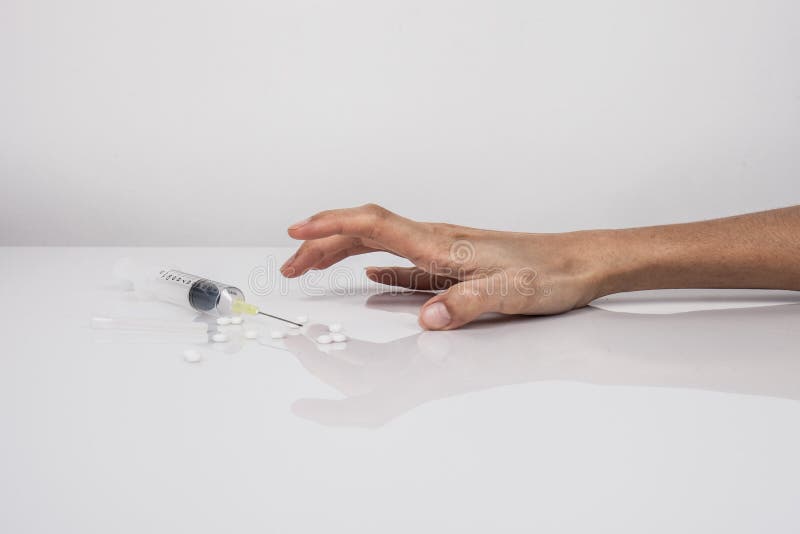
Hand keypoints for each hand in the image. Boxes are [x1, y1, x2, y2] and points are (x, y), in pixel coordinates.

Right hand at [280, 204, 609, 329]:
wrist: (580, 262)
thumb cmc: (550, 273)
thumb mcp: (511, 294)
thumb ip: (466, 303)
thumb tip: (426, 319)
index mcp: (440, 244)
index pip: (372, 224)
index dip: (329, 226)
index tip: (295, 232)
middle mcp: (434, 241)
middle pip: (362, 232)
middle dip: (320, 244)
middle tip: (288, 264)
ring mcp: (441, 252)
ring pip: (376, 245)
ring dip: (339, 253)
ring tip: (312, 267)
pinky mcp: (452, 266)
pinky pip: (401, 263)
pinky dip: (375, 268)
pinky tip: (370, 277)